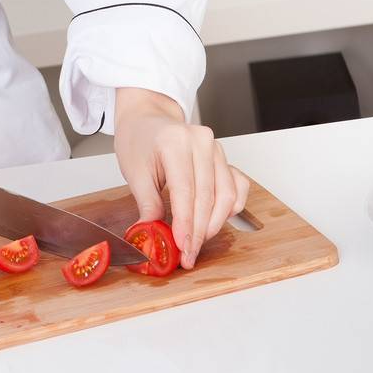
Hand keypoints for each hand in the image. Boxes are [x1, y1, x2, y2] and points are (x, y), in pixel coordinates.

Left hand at [113, 88, 249, 268]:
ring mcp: (216, 148)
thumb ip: (147, 204)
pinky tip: (214, 221)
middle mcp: (200, 142)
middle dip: (199, 231)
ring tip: (197, 241)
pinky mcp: (223, 157)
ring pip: (227, 195)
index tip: (183, 248)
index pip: (186, 191)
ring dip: (214, 224)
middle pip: (208, 196)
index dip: (186, 223)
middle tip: (188, 255)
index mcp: (175, 142)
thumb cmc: (138, 139)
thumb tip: (154, 235)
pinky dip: (230, 208)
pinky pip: (237, 186)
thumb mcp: (134, 171)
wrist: (147, 118)